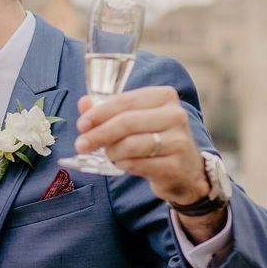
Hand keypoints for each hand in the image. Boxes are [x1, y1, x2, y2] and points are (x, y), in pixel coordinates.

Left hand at [74, 86, 208, 207]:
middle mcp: (175, 115)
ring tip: (108, 154)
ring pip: (130, 145)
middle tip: (81, 144)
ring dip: (111, 151)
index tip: (81, 124)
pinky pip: (137, 164)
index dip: (99, 113)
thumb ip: (108, 110)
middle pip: (126, 122)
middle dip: (98, 134)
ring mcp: (178, 141)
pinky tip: (121, 163)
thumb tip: (83, 103)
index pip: (125, 101)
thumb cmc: (155, 138)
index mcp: (164, 96)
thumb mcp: (135, 119)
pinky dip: (122, 164)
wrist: (186, 171)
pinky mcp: (174, 166)